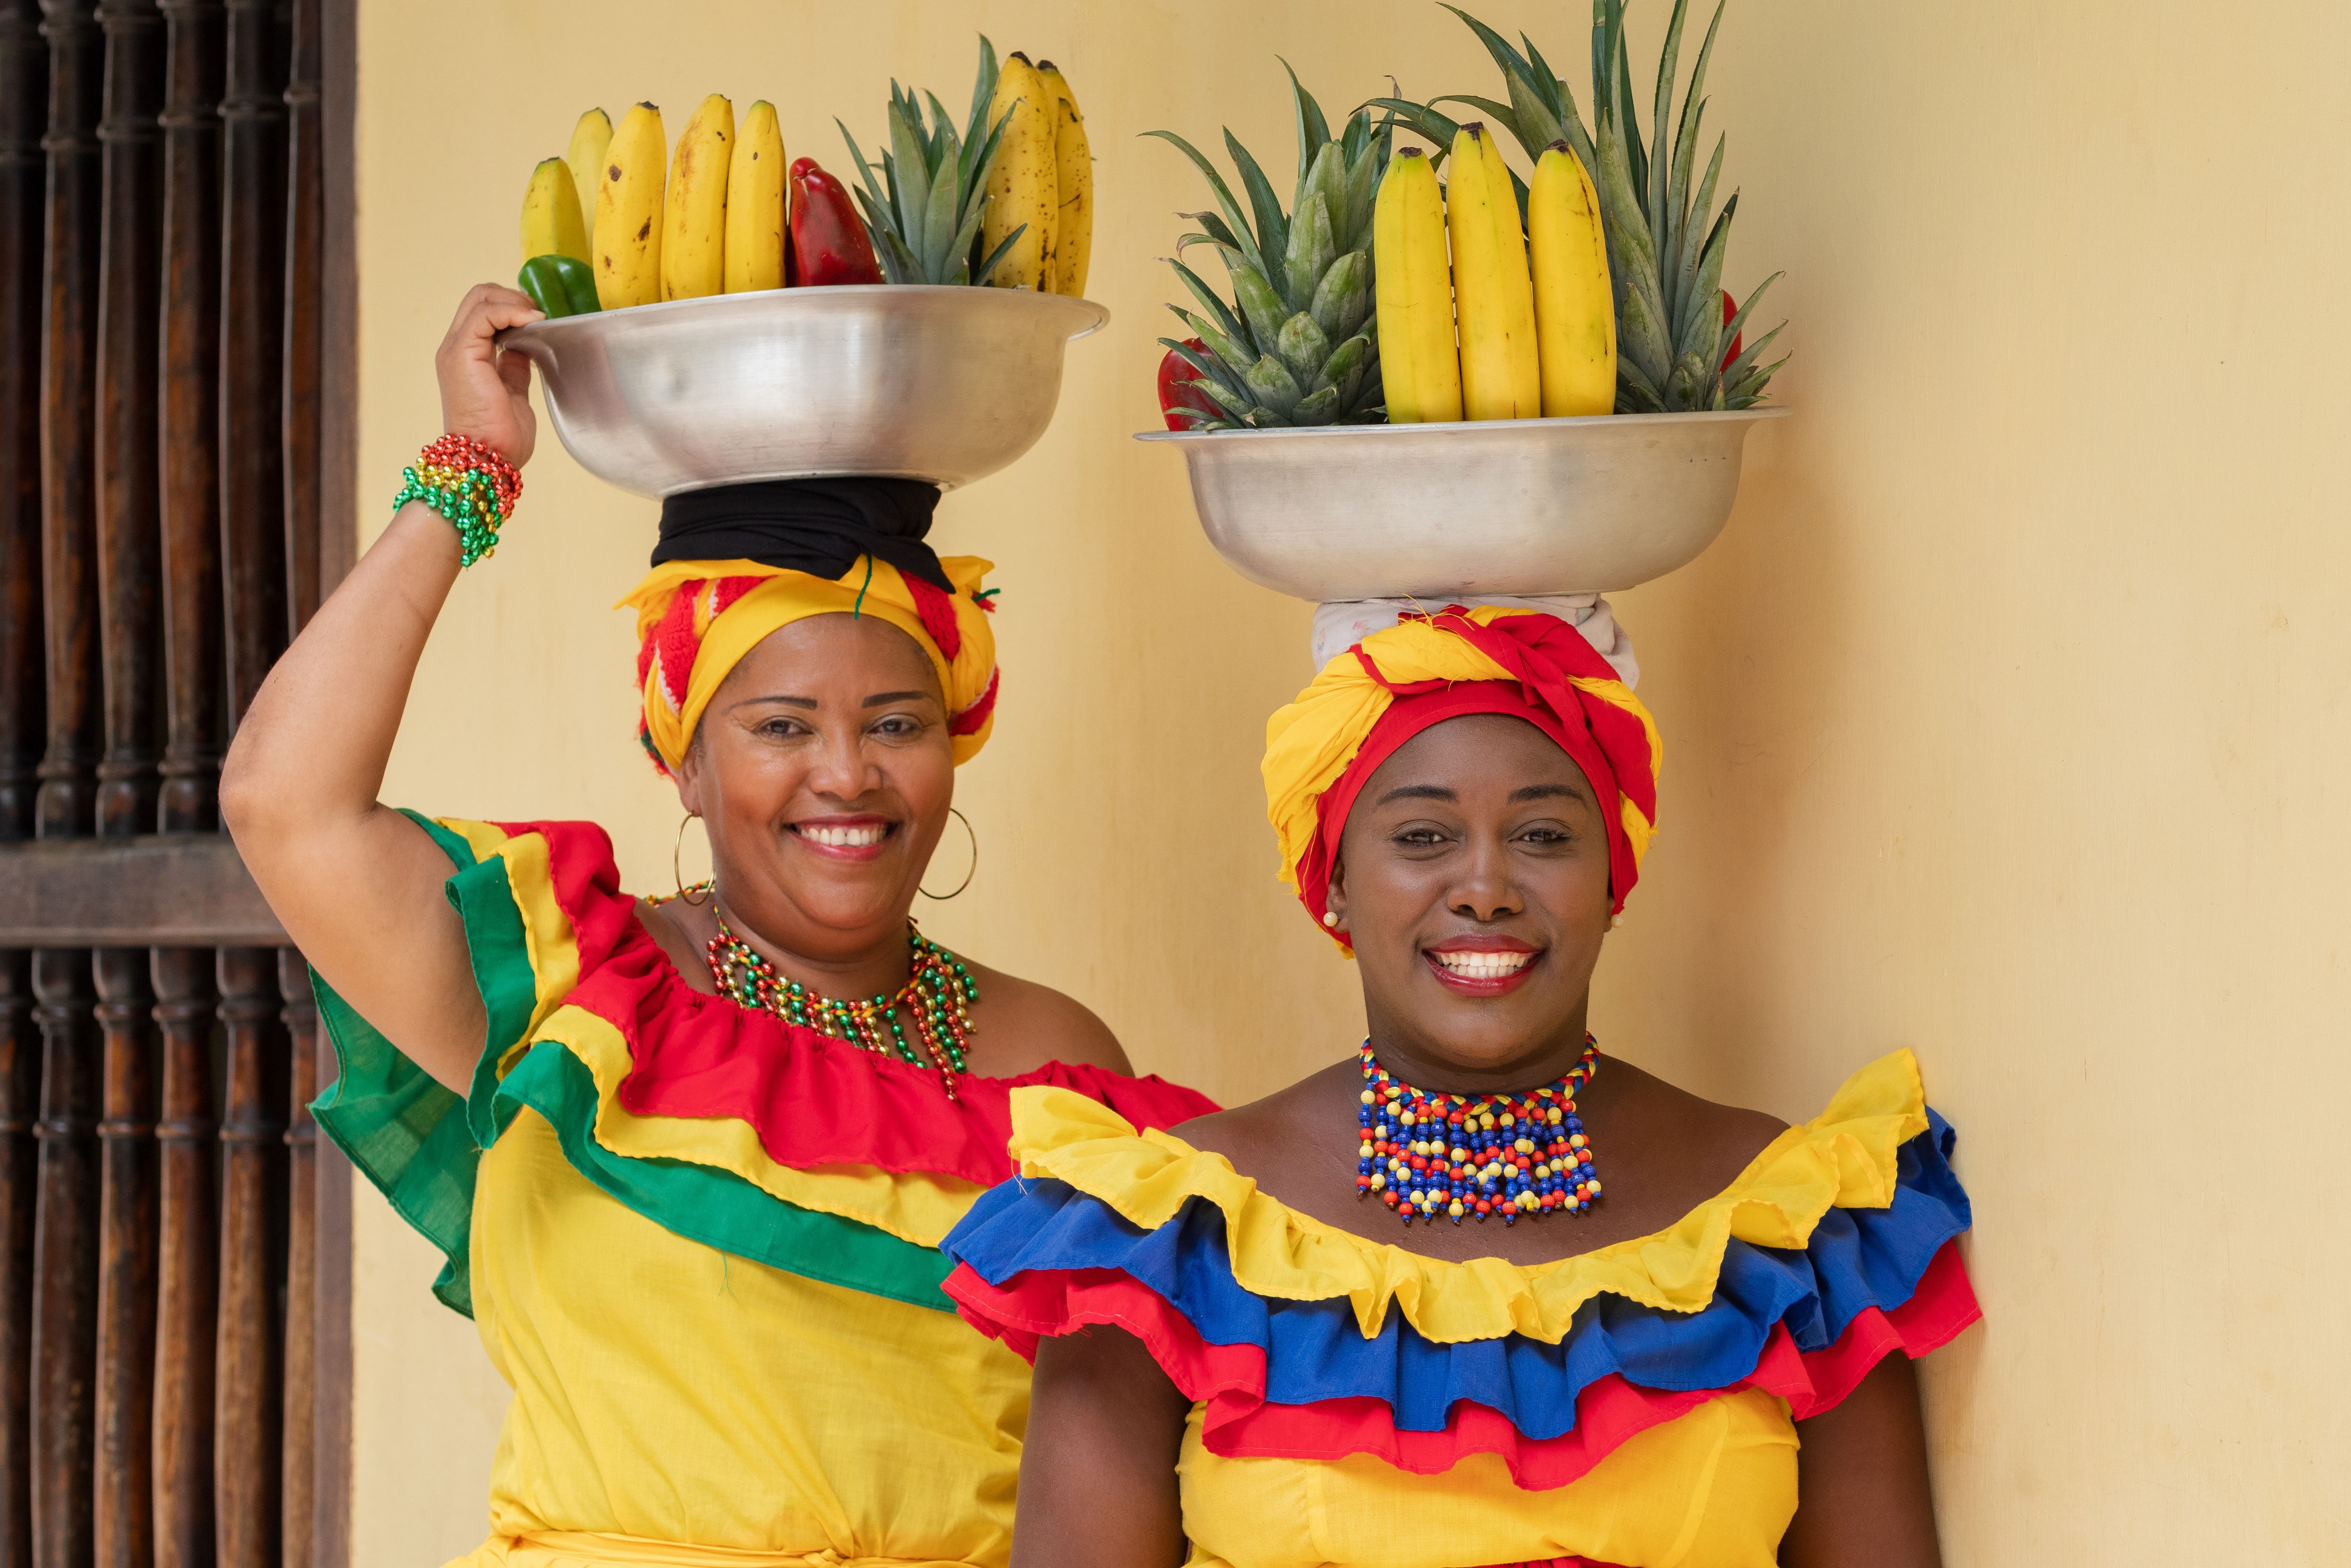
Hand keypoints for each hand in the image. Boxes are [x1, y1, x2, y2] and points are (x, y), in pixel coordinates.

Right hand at [435, 284, 542, 466]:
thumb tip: (526, 347)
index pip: (483, 311)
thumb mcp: (514, 392)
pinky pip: (484, 315)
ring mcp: (455, 349)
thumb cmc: (501, 438)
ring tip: (537, 316)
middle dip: (513, 297)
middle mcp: (455, 348)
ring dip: (514, 301)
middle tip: (539, 314)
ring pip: (480, 298)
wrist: (487, 460)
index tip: (539, 320)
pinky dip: (510, 311)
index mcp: (465, 356)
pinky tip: (532, 321)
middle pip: (479, 297)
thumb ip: (515, 367)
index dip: (512, 306)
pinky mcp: (461, 354)